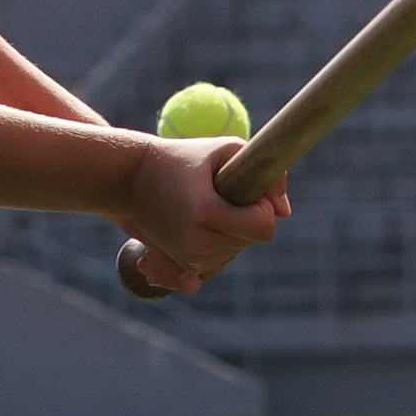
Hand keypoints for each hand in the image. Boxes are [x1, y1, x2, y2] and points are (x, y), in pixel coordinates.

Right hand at [110, 136, 288, 294]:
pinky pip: (217, 264)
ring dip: (229, 231)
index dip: (260, 207)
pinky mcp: (181, 266)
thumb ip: (265, 173)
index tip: (241, 190)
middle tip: (217, 194)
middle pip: (250, 241)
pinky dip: (215, 246)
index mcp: (206, 214)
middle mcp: (196, 244)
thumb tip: (285, 212)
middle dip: (244, 217)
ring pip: (234, 252)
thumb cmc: (182, 158)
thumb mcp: (224, 150)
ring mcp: (187, 259)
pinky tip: (196, 230)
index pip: (263, 228)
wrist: (130, 180)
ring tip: (203, 207)